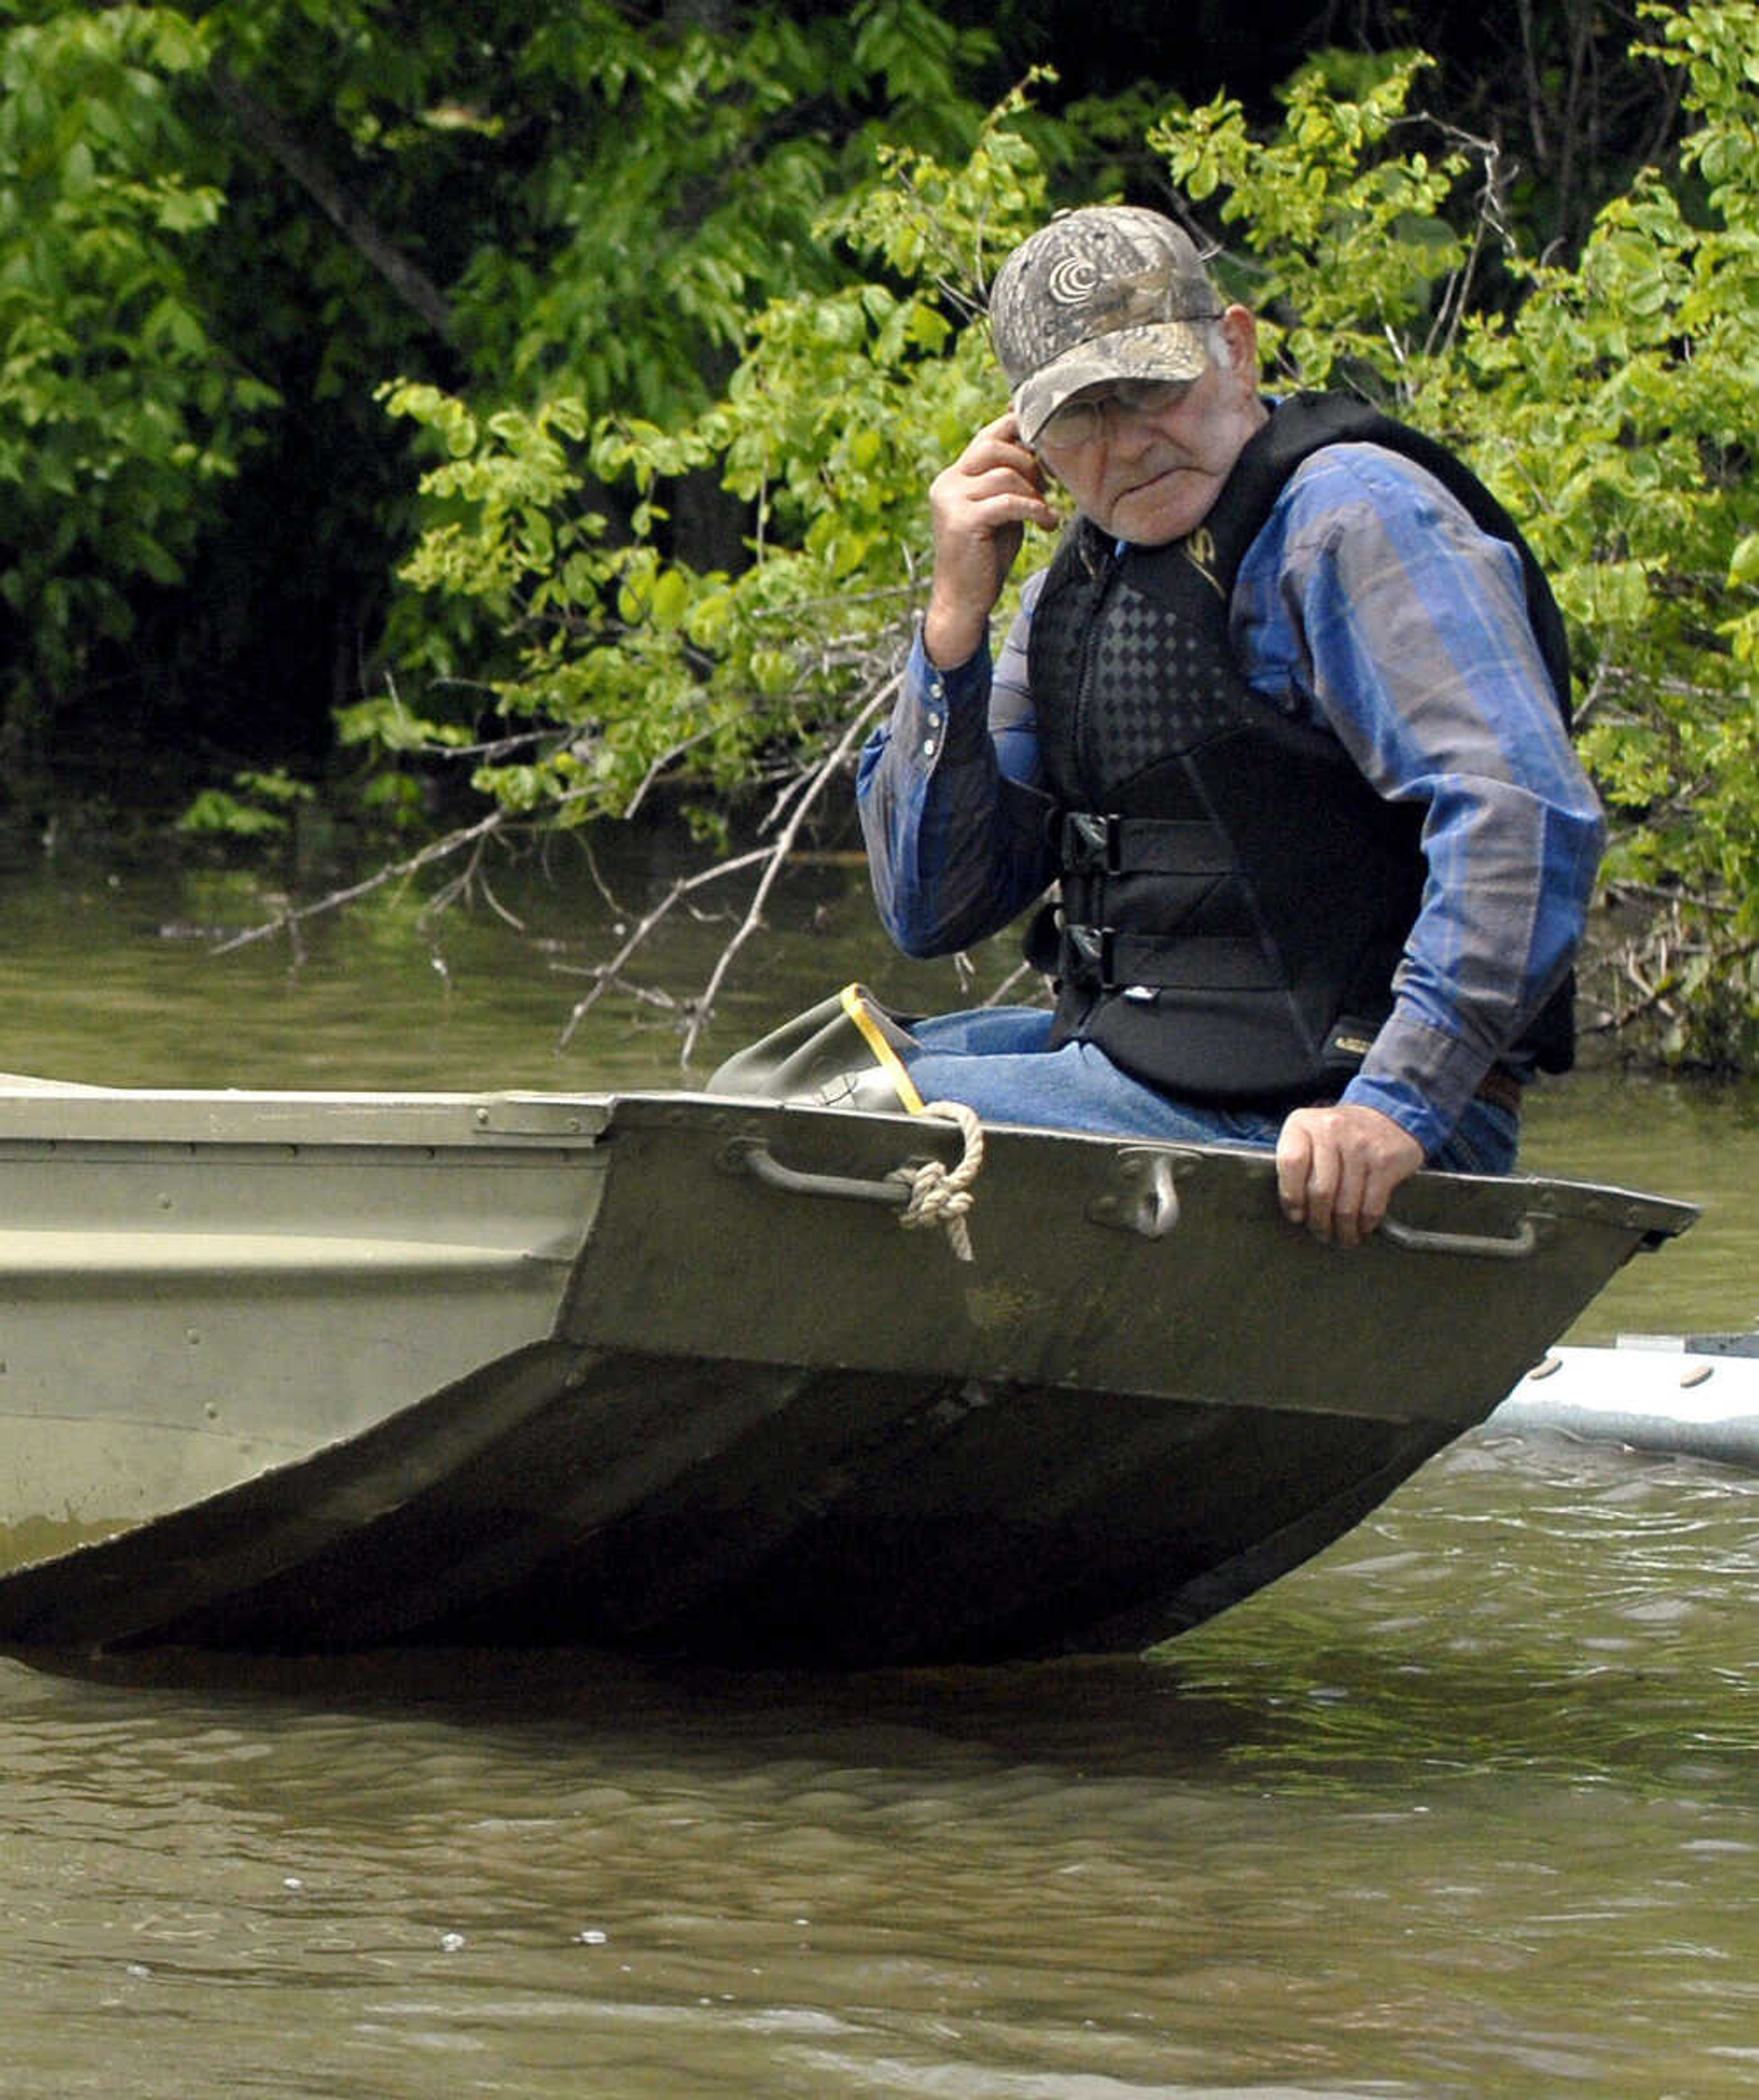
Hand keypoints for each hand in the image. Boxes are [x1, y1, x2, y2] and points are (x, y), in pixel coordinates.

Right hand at [923, 411, 1059, 667]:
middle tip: (1046, 488)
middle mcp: (947, 483)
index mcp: (954, 477)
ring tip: (1044, 513)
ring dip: (1034, 492)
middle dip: (1029, 462)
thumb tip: (1038, 453)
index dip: (1018, 431)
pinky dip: (1034, 509)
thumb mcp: (999, 511)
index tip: (1046, 446)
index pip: (987, 436)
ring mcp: (951, 501)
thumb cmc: (985, 558)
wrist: (963, 601)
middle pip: (994, 446)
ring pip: (1004, 474)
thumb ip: (1009, 483)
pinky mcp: (963, 521)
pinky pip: (1008, 502)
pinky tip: (1046, 523)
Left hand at [1275, 1103, 1423, 1248]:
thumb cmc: (1339, 1135)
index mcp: (1302, 1124)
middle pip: (1320, 1191)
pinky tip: (1361, 1227)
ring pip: (1346, 1204)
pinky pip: (1371, 1206)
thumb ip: (1296, 1164)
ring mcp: (1360, 1145)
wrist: (1388, 1116)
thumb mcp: (1309, 1135)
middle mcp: (1331, 1130)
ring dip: (1343, 1229)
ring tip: (1341, 1236)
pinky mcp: (1385, 1161)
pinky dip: (1365, 1224)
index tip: (1296, 1215)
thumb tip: (1294, 1210)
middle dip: (1319, 1221)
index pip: (1291, 1164)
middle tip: (1321, 1233)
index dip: (1291, 1196)